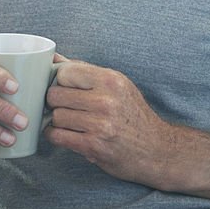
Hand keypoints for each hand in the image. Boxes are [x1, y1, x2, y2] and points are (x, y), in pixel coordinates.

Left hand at [43, 59, 209, 203]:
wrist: (156, 148)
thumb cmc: (133, 115)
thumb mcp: (117, 86)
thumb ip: (85, 72)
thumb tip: (53, 59)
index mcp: (111, 80)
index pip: (66, 72)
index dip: (59, 81)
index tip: (64, 88)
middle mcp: (106, 100)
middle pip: (55, 95)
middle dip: (55, 102)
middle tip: (65, 106)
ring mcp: (99, 124)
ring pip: (55, 116)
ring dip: (57, 121)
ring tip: (70, 122)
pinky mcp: (93, 146)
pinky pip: (57, 136)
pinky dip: (56, 136)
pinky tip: (67, 134)